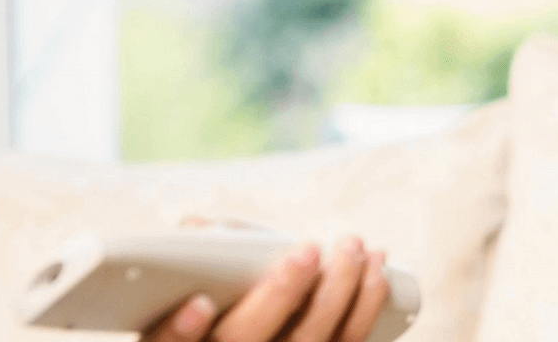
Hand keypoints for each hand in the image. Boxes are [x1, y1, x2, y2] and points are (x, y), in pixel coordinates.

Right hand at [144, 217, 392, 341]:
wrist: (261, 334)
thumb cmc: (213, 301)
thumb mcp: (182, 284)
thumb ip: (187, 252)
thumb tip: (200, 228)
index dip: (182, 330)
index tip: (201, 302)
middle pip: (249, 339)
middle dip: (282, 294)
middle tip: (307, 251)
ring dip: (340, 290)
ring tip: (351, 246)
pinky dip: (367, 304)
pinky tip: (375, 268)